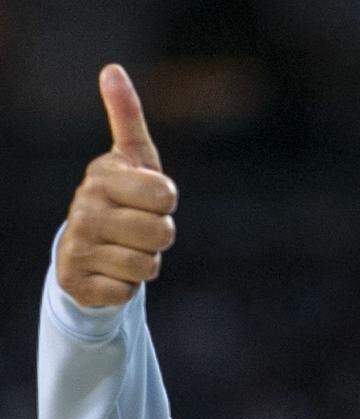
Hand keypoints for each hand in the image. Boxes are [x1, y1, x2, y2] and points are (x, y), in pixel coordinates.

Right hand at [56, 64, 177, 306]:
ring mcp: (77, 246)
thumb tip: (112, 69)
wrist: (86, 249)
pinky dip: (126, 287)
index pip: (166, 195)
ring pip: (148, 266)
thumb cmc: (122, 199)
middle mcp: (84, 209)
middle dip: (159, 236)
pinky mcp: (77, 282)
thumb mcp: (131, 159)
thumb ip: (127, 117)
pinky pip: (127, 292)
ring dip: (145, 263)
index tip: (148, 198)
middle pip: (163, 234)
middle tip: (138, 229)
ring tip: (124, 250)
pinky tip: (109, 272)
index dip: (166, 202)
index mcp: (102, 176)